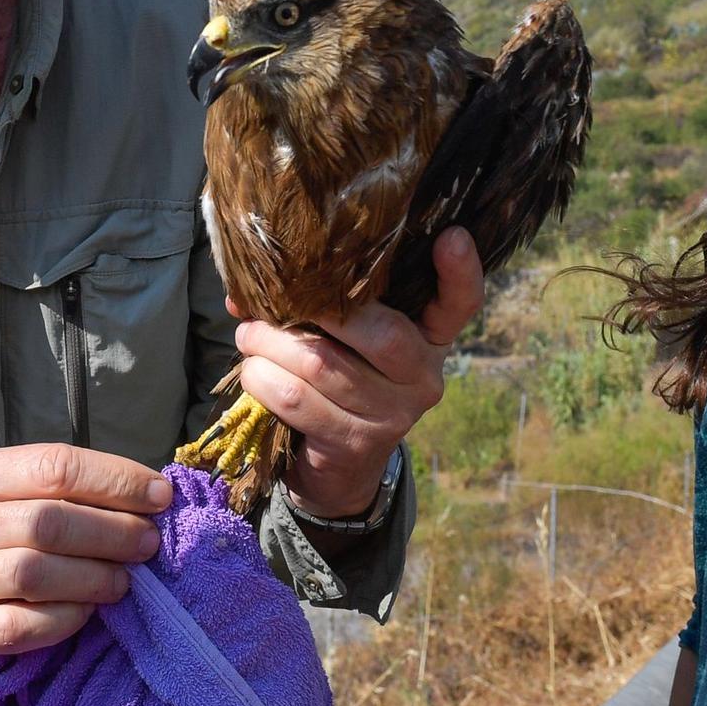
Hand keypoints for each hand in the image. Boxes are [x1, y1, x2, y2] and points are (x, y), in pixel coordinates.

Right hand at [0, 444, 171, 655]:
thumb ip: (58, 484)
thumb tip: (146, 494)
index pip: (55, 466)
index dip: (117, 481)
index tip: (159, 496)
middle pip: (50, 522)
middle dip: (113, 532)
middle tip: (148, 543)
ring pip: (36, 574)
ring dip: (94, 577)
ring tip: (124, 580)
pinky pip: (20, 627)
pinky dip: (65, 619)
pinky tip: (87, 611)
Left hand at [233, 226, 483, 518]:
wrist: (340, 470)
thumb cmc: (340, 381)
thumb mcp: (345, 340)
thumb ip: (317, 304)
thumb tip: (245, 287)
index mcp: (430, 338)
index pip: (461, 303)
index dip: (460, 272)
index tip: (452, 236)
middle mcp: (423, 375)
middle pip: (380, 332)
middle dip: (313, 309)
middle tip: (271, 301)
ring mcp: (394, 413)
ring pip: (322, 364)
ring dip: (271, 344)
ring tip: (250, 334)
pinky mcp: (356, 443)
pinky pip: (298, 399)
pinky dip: (263, 378)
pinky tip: (254, 370)